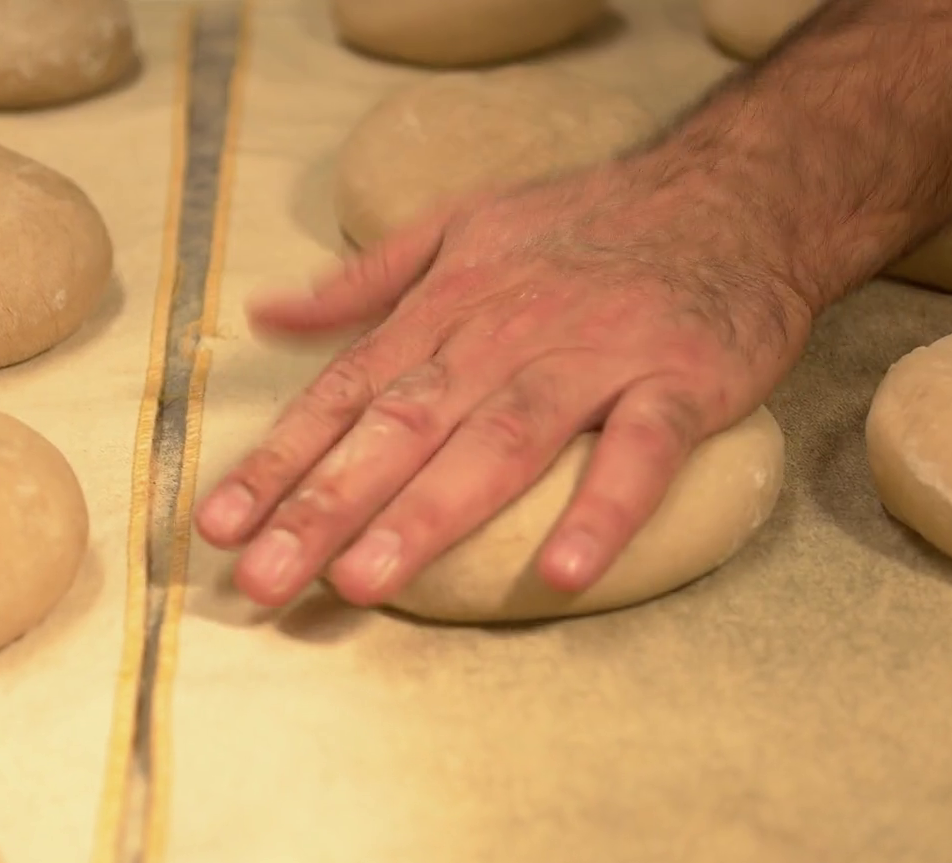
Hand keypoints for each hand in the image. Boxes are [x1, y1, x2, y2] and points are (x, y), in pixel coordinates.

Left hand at [194, 155, 813, 607]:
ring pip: (500, 441)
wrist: (733, 191)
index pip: (346, 393)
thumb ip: (368, 280)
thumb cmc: (588, 224)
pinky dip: (603, 508)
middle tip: (261, 578)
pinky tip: (563, 572)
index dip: (279, 461)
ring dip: (428, 515)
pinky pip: (639, 452)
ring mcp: (593, 359)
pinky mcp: (680, 382)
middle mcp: (506, 334)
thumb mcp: (462, 224)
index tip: (217, 524)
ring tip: (364, 583)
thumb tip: (267, 314)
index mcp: (449, 308)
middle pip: (402, 427)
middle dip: (323, 505)